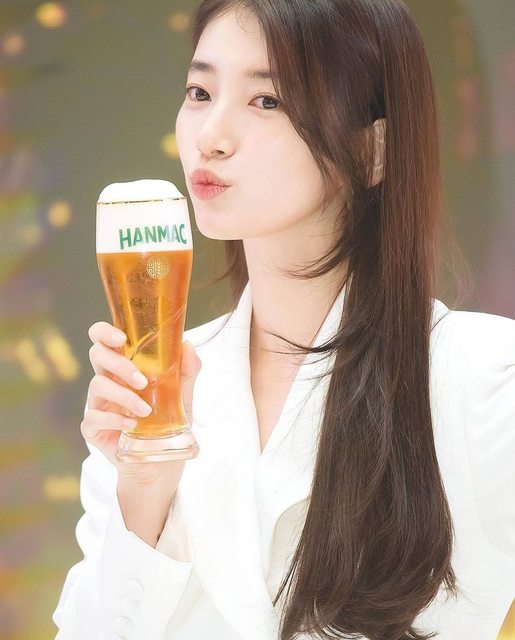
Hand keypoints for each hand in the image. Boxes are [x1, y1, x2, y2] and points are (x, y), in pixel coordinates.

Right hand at [81, 321, 201, 485]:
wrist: (160, 466)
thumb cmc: (168, 425)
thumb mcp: (183, 398)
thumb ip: (186, 372)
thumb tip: (188, 345)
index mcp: (125, 367)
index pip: (104, 340)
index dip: (105, 332)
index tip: (121, 337)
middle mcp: (109, 381)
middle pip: (97, 355)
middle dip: (119, 364)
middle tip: (142, 380)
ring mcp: (98, 404)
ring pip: (97, 385)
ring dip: (123, 395)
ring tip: (146, 411)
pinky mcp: (93, 428)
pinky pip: (93, 417)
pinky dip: (114, 419)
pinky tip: (132, 425)